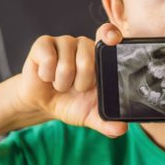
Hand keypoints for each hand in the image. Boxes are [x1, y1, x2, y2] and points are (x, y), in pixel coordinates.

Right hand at [12, 23, 127, 137]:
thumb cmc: (71, 103)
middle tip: (76, 87)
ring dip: (62, 83)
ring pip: (66, 64)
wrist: (43, 104)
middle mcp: (84, 45)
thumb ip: (106, 122)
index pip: (109, 35)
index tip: (113, 39)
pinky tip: (47, 77)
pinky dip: (46, 75)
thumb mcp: (90, 115)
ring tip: (61, 83)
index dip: (110, 34)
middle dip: (80, 83)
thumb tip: (121, 129)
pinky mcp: (44, 43)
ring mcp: (64, 42)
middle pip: (87, 61)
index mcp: (101, 56)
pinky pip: (47, 59)